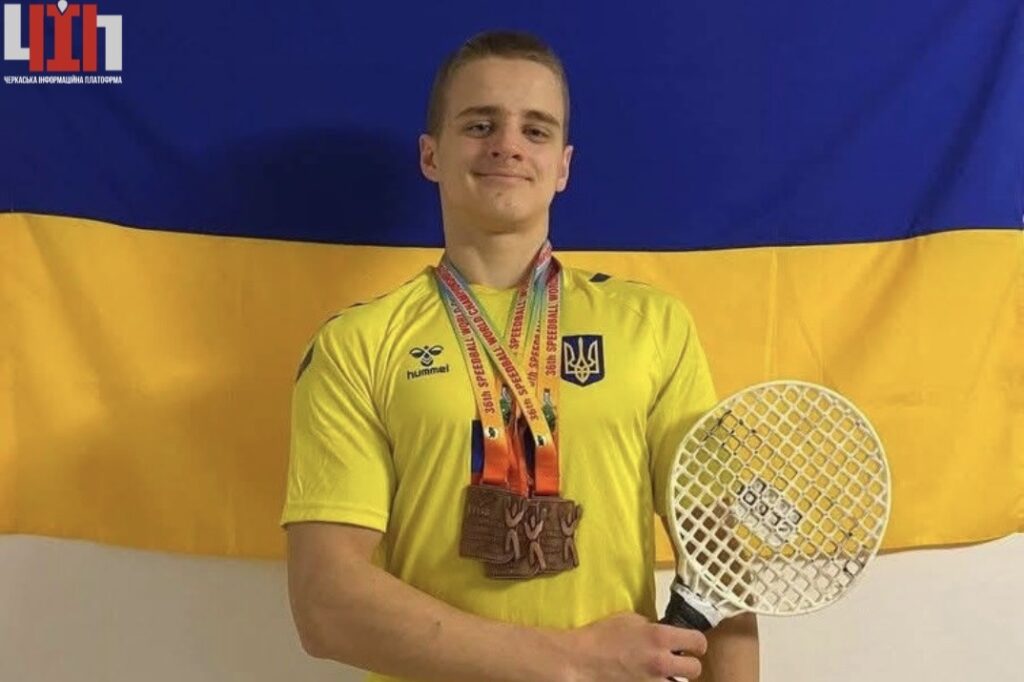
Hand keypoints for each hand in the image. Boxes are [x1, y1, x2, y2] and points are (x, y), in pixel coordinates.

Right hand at [560, 612, 706, 681]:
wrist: (580, 661)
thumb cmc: (601, 636)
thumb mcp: (629, 619)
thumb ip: (652, 626)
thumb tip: (665, 633)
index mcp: (660, 638)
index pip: (698, 642)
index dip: (695, 643)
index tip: (690, 645)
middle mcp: (662, 663)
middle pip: (695, 669)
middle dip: (687, 664)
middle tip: (677, 662)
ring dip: (674, 680)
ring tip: (662, 675)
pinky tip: (648, 680)